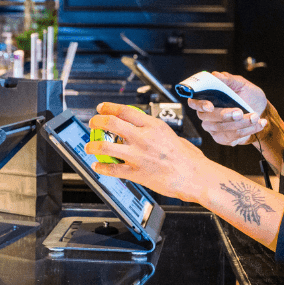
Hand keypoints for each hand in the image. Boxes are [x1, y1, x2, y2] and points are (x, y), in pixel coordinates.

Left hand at [86, 102, 214, 203]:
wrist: (195, 177)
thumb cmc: (189, 159)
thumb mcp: (173, 136)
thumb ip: (156, 132)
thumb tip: (147, 130)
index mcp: (153, 126)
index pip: (125, 110)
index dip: (109, 107)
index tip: (102, 108)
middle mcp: (143, 138)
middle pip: (111, 123)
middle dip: (97, 122)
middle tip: (92, 124)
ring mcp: (138, 155)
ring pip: (106, 146)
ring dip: (93, 145)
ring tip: (89, 146)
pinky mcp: (136, 173)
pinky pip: (112, 169)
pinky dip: (101, 167)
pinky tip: (97, 166)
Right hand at [187, 72, 268, 146]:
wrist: (261, 110)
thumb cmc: (248, 95)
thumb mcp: (242, 84)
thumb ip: (229, 79)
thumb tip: (215, 75)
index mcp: (207, 99)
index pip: (194, 103)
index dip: (200, 105)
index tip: (210, 106)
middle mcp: (207, 115)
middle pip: (208, 118)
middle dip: (225, 116)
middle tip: (240, 112)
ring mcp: (214, 128)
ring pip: (221, 128)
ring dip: (240, 123)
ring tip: (255, 116)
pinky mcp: (223, 138)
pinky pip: (232, 137)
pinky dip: (247, 130)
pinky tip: (258, 123)